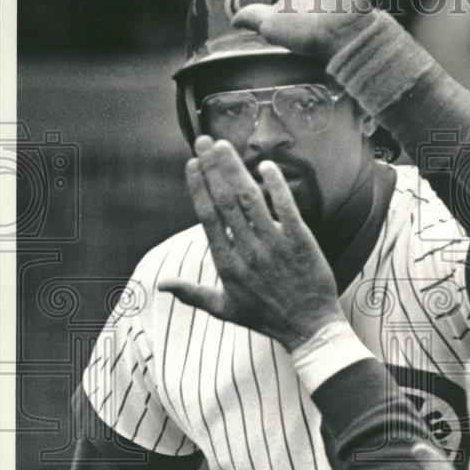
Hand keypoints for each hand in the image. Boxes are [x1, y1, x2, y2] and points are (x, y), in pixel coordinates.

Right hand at [159, 137, 342, 349]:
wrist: (309, 328)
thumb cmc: (266, 318)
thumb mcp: (225, 308)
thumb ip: (192, 293)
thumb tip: (160, 285)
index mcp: (227, 264)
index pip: (207, 217)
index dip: (198, 187)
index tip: (192, 164)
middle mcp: (248, 250)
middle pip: (225, 201)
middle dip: (212, 168)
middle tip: (203, 141)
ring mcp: (274, 244)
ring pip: (251, 199)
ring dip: (236, 169)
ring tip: (224, 146)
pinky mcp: (300, 241)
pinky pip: (285, 207)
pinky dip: (275, 185)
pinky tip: (266, 165)